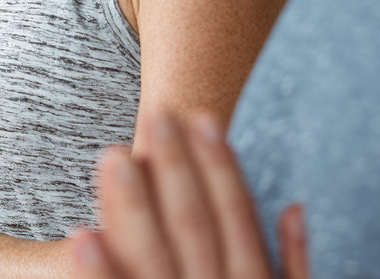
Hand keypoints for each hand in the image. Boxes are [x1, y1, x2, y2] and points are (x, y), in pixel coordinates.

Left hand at [70, 112, 309, 278]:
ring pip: (159, 263)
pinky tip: (81, 235)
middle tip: (154, 117)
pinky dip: (103, 277)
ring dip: (136, 211)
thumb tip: (295, 208)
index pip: (239, 220)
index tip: (202, 118)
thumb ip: (298, 269)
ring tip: (112, 157)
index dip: (221, 169)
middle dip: (176, 172)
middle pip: (197, 231)